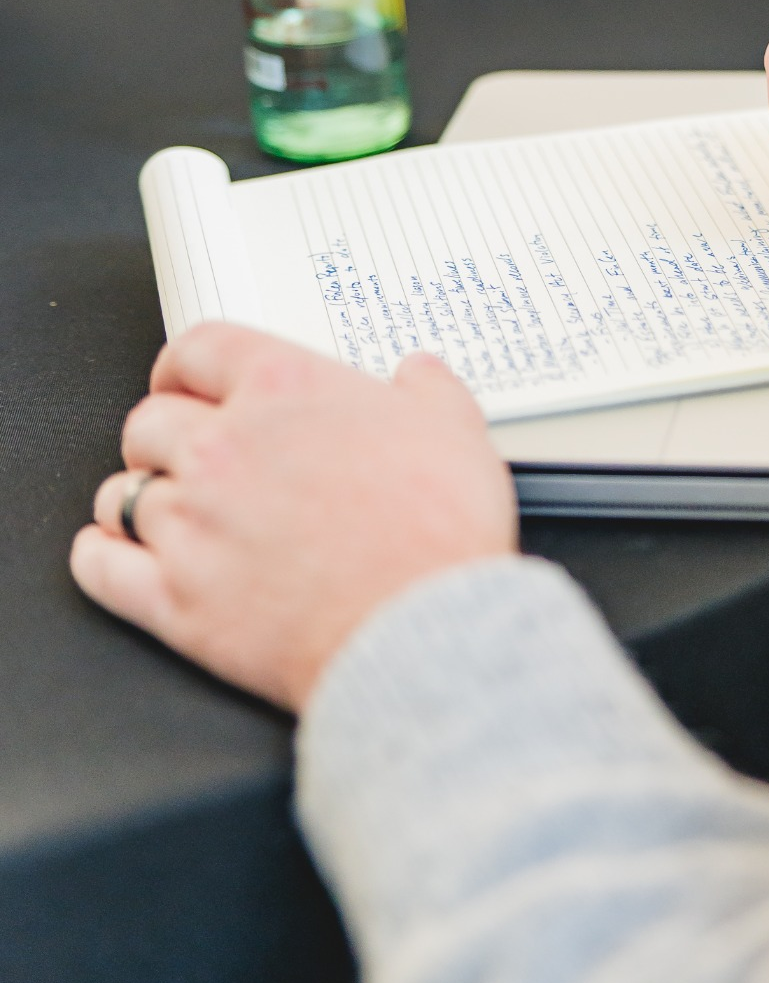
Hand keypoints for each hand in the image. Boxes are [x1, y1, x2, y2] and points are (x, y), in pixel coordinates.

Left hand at [71, 326, 517, 712]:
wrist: (424, 633)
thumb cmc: (438, 536)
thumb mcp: (455, 431)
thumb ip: (427, 389)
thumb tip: (417, 376)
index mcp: (283, 391)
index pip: (196, 349)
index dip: (183, 365)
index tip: (183, 381)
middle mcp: (223, 448)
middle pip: (148, 422)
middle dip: (163, 436)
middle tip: (187, 454)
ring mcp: (191, 525)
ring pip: (120, 493)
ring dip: (138, 499)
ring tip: (168, 512)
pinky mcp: (174, 600)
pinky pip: (99, 566)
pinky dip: (101, 557)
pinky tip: (116, 557)